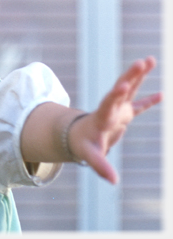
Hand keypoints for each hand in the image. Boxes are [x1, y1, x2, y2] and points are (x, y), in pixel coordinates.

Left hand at [68, 56, 161, 183]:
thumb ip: (100, 166)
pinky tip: (162, 94)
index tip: (124, 85)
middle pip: (121, 89)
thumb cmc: (83, 144)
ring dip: (139, 75)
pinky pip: (139, 105)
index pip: (109, 103)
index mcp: (102, 116)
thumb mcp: (89, 155)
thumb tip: (113, 181)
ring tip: (149, 59)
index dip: (116, 95)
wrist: (78, 137)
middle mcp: (111, 108)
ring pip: (130, 89)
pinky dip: (149, 101)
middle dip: (131, 75)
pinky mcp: (124, 114)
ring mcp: (118, 109)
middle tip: (142, 61)